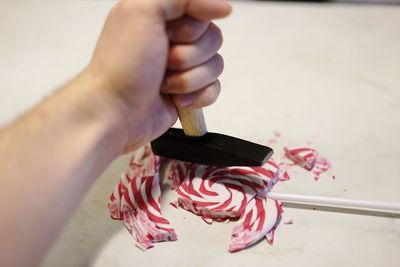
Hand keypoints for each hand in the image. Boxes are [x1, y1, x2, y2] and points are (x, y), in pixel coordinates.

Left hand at [85, 0, 230, 152]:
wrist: (115, 111)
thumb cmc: (122, 65)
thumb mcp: (143, 11)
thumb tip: (223, 6)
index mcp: (163, 16)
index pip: (204, 11)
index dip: (193, 27)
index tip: (172, 34)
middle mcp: (174, 39)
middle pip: (214, 39)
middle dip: (189, 56)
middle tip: (163, 62)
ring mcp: (183, 67)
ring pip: (215, 66)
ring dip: (189, 79)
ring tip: (163, 84)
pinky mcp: (188, 91)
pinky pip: (214, 89)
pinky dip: (197, 97)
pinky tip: (176, 100)